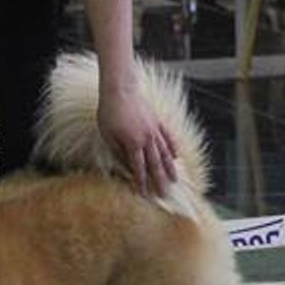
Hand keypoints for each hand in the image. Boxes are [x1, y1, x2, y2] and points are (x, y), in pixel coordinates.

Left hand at [97, 82, 177, 197]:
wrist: (120, 89)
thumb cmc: (109, 112)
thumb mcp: (107, 135)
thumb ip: (118, 152)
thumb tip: (126, 166)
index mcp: (133, 144)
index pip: (138, 168)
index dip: (141, 182)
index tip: (144, 195)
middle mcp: (147, 139)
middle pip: (155, 164)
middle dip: (159, 180)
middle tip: (165, 194)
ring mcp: (154, 129)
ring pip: (165, 152)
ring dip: (170, 168)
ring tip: (175, 180)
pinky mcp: (157, 121)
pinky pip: (167, 137)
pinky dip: (172, 147)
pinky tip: (176, 156)